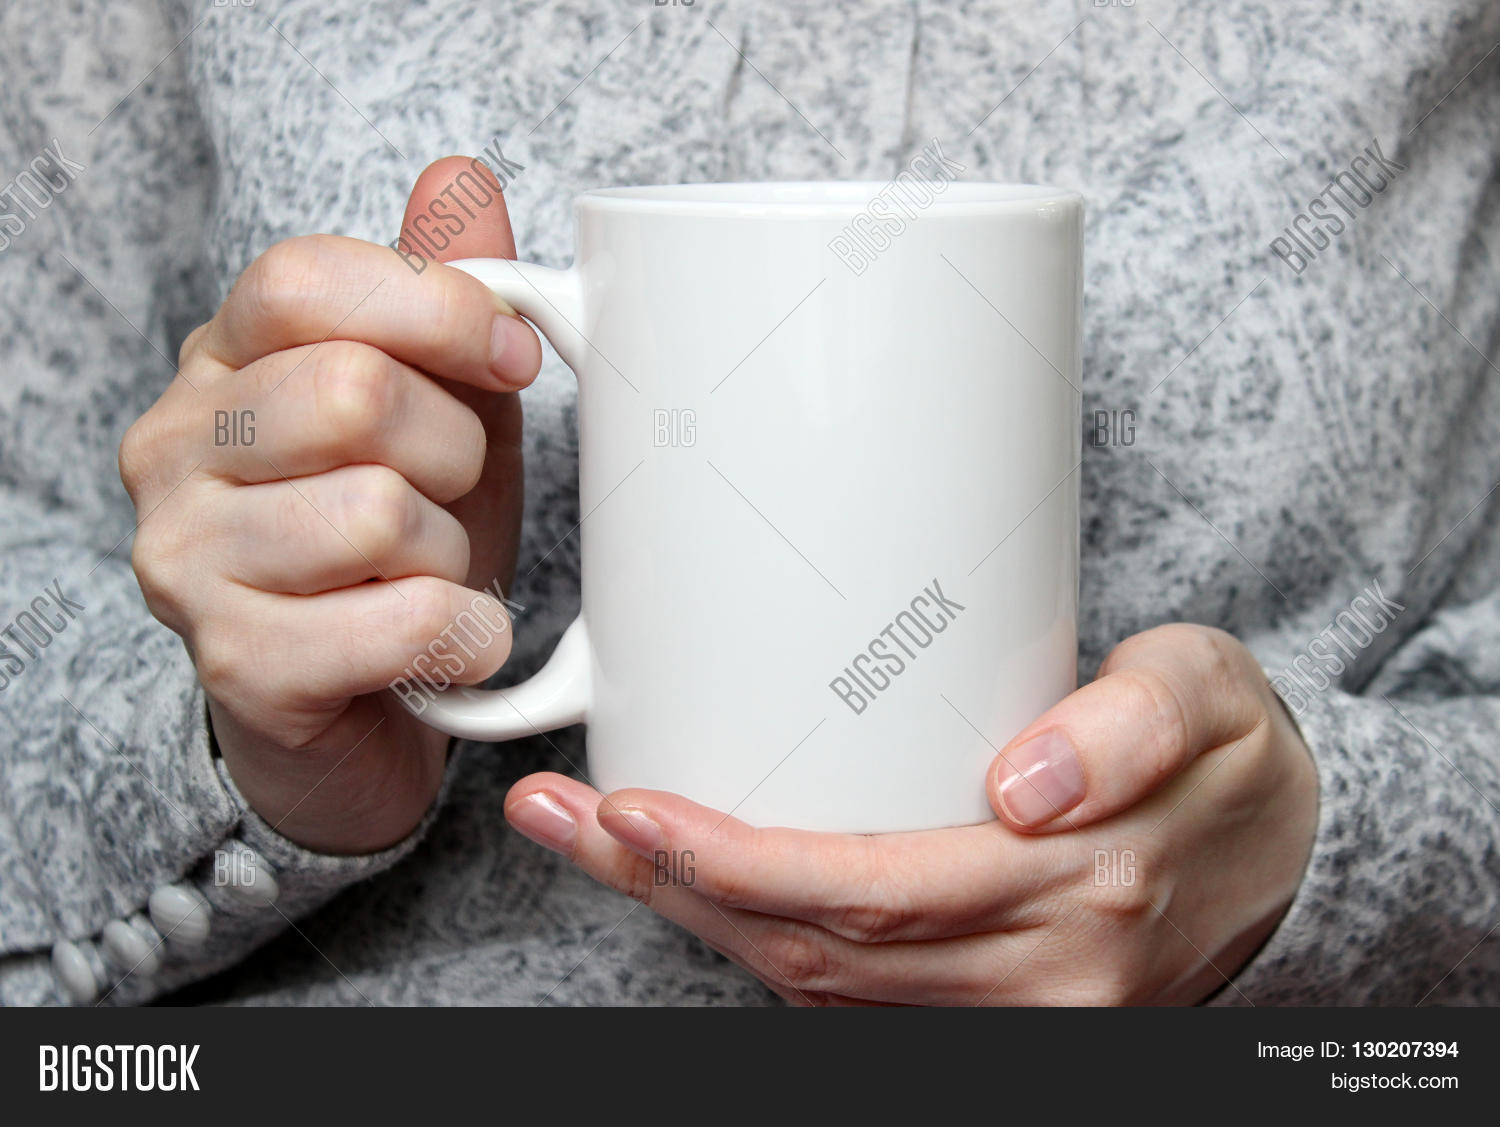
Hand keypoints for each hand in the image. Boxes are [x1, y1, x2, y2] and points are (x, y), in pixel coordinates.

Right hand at [120, 157, 540, 853]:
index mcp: (221, 361)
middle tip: (451, 498)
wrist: (360, 711)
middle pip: (355, 391)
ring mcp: (186, 559)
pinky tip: (448, 642)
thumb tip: (461, 185)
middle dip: (454, 452)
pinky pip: (404, 619)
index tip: (511, 361)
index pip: (305, 279)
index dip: (439, 310)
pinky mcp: (236, 662)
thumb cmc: (398, 549)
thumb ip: (444, 302)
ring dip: (454, 553)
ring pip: (380, 509)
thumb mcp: (438, 409)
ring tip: (431, 574)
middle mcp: (174, 447)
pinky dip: (465, 633)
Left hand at [505, 624, 1318, 1003]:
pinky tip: (690, 882)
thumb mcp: (1213, 697)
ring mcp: (1007, 1014)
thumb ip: (1133, 725)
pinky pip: (843, 994)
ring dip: (692, 915)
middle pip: (814, 951)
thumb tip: (1028, 783)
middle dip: (672, 886)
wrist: (1284, 860)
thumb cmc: (1232, 764)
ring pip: (813, 985)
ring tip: (596, 839)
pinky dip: (752, 940)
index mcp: (1083, 896)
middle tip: (564, 815)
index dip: (739, 865)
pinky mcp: (983, 1012)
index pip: (874, 896)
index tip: (634, 811)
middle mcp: (1035, 981)